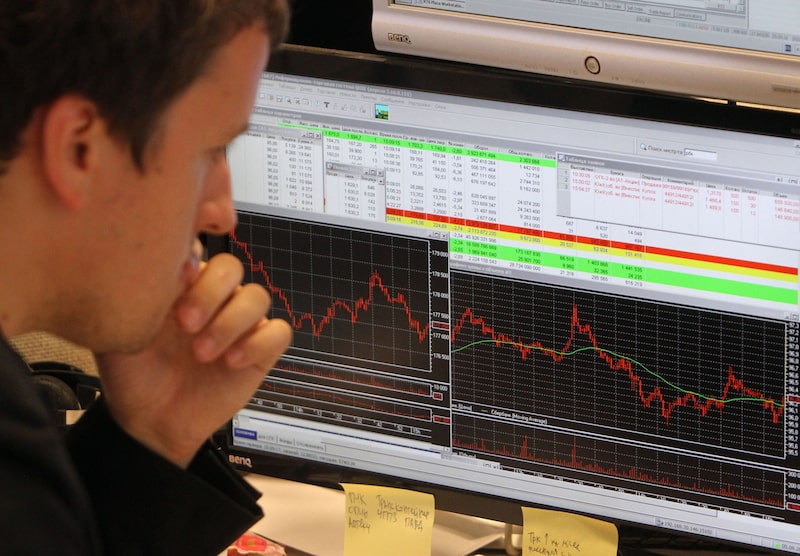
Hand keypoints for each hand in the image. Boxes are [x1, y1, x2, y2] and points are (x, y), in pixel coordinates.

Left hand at [95, 253, 291, 467]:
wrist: (149, 421)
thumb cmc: (133, 374)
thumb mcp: (124, 328)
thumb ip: (143, 291)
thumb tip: (175, 262)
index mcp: (182, 283)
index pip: (201, 247)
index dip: (195, 258)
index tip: (178, 279)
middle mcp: (214, 297)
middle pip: (231, 267)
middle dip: (210, 293)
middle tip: (185, 323)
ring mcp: (239, 322)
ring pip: (257, 297)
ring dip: (231, 323)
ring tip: (203, 353)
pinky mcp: (260, 350)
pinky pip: (278, 332)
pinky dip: (257, 344)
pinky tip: (231, 362)